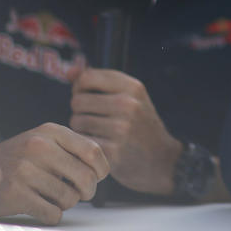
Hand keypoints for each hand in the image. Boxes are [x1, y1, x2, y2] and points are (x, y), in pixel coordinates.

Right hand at [0, 122, 107, 224]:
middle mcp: (38, 147)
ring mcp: (25, 170)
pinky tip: (42, 208)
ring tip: (53, 198)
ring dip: (66, 203)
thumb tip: (102, 168)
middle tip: (80, 194)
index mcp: (49, 132)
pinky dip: (52, 215)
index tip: (99, 177)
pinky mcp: (15, 194)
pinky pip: (53, 213)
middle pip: (85, 177)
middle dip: (88, 191)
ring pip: (70, 198)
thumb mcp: (42, 141)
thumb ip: (70, 148)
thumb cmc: (15, 160)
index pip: (93, 151)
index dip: (102, 169)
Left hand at [69, 67, 181, 195]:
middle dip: (81, 111)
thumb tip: (70, 71)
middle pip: (78, 100)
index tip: (91, 98)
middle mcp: (128, 104)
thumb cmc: (138, 124)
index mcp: (132, 87)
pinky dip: (85, 144)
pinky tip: (100, 146)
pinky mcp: (113, 151)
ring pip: (76, 121)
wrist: (161, 159)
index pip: (86, 78)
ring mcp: (121, 128)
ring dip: (82, 129)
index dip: (81, 89)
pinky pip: (81, 141)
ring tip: (100, 133)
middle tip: (97, 120)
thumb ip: (98, 81)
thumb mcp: (128, 96)